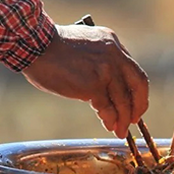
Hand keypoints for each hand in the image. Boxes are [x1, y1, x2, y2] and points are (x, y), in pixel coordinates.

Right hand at [22, 25, 148, 138]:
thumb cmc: (50, 48)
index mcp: (112, 42)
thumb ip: (99, 60)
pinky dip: (110, 119)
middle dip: (139, 105)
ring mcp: (106, 69)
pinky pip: (107, 107)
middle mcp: (114, 54)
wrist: (34, 44)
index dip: (136, 90)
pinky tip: (109, 126)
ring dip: (123, 118)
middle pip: (138, 84)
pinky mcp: (94, 84)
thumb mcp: (84, 45)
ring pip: (123, 100)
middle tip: (135, 120)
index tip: (134, 102)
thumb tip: (107, 87)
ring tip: (120, 131)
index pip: (133, 70)